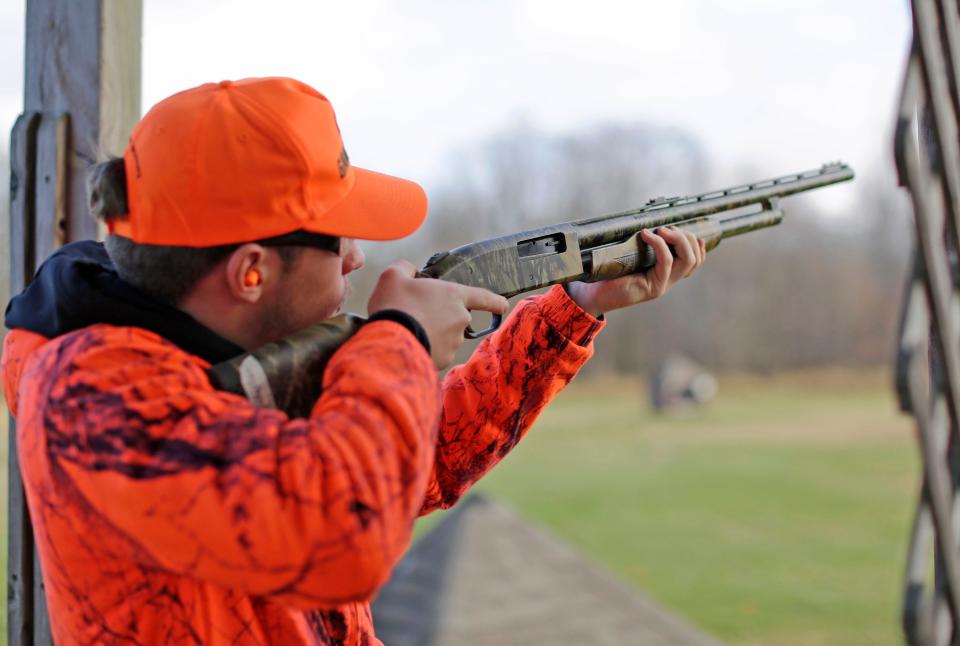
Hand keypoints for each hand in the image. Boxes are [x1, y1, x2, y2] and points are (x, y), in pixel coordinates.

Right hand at [368, 261, 508, 369]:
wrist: (389, 342)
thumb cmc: (394, 305)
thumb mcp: (393, 276)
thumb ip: (405, 268)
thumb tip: (409, 271)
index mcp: (454, 295)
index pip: (483, 297)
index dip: (494, 301)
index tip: (503, 306)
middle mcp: (461, 319)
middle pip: (455, 317)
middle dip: (440, 317)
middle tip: (415, 314)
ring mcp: (454, 342)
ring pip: (445, 336)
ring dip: (432, 333)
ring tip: (408, 330)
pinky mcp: (444, 360)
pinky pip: (437, 352)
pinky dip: (426, 348)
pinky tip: (409, 343)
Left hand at [565, 227, 705, 316]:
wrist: (592, 294)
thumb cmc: (607, 272)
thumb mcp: (629, 255)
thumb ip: (642, 244)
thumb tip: (648, 221)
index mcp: (665, 273)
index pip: (694, 261)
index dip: (698, 245)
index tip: (686, 229)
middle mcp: (667, 280)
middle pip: (695, 259)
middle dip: (686, 237)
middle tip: (666, 227)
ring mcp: (662, 285)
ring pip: (687, 261)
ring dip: (678, 239)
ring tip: (661, 229)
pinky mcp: (652, 289)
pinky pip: (666, 263)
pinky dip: (659, 244)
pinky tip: (646, 235)